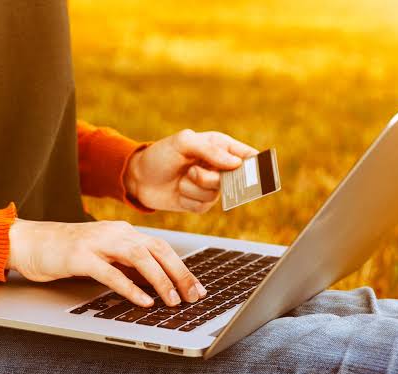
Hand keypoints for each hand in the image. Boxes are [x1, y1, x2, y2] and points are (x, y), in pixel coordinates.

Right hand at [6, 219, 206, 306]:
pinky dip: (130, 287)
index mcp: (123, 232)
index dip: (182, 268)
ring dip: (160, 280)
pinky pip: (111, 272)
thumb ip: (127, 264)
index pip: (161, 248)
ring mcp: (97, 242)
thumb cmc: (67, 252)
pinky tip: (143, 301)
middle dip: (180, 274)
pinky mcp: (80, 256)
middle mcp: (115, 233)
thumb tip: (156, 284)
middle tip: (194, 296)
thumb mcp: (104, 255)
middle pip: (157, 250)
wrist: (29, 242)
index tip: (197, 288)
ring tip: (173, 301)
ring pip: (139, 257)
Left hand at [124, 129, 258, 212]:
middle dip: (211, 177)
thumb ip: (210, 150)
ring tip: (181, 179)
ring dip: (194, 187)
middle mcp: (218, 167)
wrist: (138, 178)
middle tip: (192, 171)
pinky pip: (204, 206)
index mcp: (220, 146)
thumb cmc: (160, 155)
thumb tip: (235, 163)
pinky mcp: (200, 203)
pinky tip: (179, 191)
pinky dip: (189, 199)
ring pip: (216, 193)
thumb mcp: (183, 143)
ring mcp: (211, 186)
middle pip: (235, 179)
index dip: (256, 163)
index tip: (258, 170)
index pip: (247, 154)